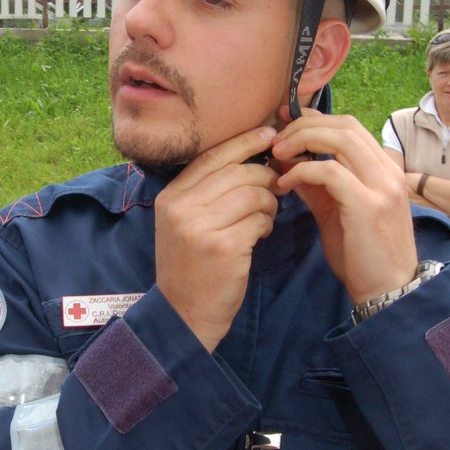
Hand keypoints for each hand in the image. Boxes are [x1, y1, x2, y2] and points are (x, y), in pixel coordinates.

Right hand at [155, 127, 279, 351]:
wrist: (183, 314)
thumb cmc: (191, 266)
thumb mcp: (185, 224)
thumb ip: (207, 192)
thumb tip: (248, 158)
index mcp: (172, 197)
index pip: (213, 156)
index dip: (244, 142)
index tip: (270, 134)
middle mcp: (182, 207)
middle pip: (238, 171)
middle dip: (265, 176)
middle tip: (277, 187)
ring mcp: (201, 227)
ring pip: (253, 193)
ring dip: (269, 203)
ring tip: (266, 216)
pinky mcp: (224, 247)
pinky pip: (259, 219)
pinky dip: (266, 224)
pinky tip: (261, 234)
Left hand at [270, 109, 417, 306]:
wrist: (388, 291)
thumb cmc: (362, 255)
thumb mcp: (335, 213)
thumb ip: (316, 186)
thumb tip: (288, 164)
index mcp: (383, 169)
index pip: (348, 125)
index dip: (314, 118)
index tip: (284, 121)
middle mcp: (387, 170)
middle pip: (344, 124)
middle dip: (304, 125)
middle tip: (275, 139)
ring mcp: (382, 185)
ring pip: (340, 138)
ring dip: (302, 140)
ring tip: (277, 154)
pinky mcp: (368, 204)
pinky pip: (330, 171)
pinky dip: (302, 170)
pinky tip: (285, 182)